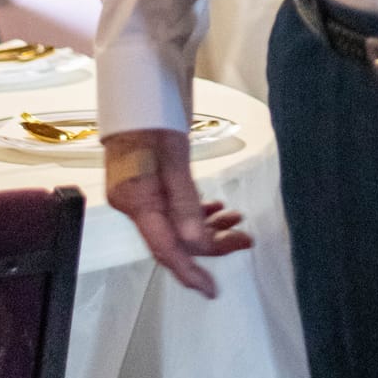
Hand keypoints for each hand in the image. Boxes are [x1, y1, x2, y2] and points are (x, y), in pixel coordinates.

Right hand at [103, 127, 252, 295]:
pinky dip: (195, 212)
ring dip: (207, 226)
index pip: (164, 248)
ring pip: (176, 225)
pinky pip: (172, 210)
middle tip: (244, 239)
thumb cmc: (152, 113)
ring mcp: (138, 195)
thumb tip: (197, 243)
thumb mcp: (174, 157)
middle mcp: (133, 203)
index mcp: (135, 200)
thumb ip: (185, 201)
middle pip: (174, 238)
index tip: (211, 290)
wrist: (137, 87)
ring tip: (236, 220)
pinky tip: (215, 208)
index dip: (190, 271)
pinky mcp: (145, 186)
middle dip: (210, 243)